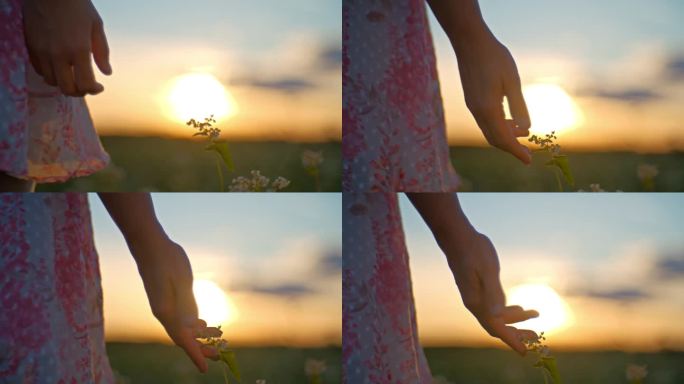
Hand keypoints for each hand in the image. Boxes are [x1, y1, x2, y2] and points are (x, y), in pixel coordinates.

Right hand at [22, 0, 111, 96]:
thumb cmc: (77, 5)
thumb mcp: (96, 26)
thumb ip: (102, 52)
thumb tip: (107, 72)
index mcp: (79, 50)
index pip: (85, 84)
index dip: (94, 90)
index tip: (99, 86)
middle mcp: (59, 55)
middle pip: (67, 89)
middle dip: (79, 92)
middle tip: (86, 86)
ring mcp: (43, 52)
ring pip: (52, 81)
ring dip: (63, 82)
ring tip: (72, 75)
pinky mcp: (31, 47)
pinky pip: (39, 70)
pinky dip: (50, 73)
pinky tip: (58, 66)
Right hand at [131, 236, 220, 371]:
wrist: (152, 246)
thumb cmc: (166, 261)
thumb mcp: (180, 282)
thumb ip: (187, 305)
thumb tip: (193, 328)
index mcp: (165, 312)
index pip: (182, 339)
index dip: (194, 354)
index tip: (205, 368)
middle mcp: (165, 314)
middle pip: (184, 338)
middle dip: (201, 348)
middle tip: (219, 354)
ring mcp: (167, 307)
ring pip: (185, 329)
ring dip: (201, 337)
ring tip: (219, 339)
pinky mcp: (172, 299)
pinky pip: (184, 318)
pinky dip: (196, 325)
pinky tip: (205, 326)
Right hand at [447, 231, 537, 354]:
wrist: (457, 238)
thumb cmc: (473, 251)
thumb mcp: (487, 270)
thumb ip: (493, 293)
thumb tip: (499, 316)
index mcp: (476, 302)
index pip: (496, 328)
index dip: (511, 340)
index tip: (526, 352)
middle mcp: (475, 303)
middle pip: (497, 326)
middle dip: (516, 333)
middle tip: (536, 335)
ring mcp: (475, 297)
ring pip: (496, 317)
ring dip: (515, 320)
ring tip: (535, 314)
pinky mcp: (478, 290)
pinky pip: (494, 308)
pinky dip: (508, 311)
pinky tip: (519, 307)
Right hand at [453, 30, 531, 163]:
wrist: (470, 42)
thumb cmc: (494, 58)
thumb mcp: (512, 81)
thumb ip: (519, 107)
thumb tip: (526, 129)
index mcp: (488, 109)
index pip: (504, 139)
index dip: (517, 152)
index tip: (528, 161)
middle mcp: (478, 112)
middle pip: (494, 139)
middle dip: (511, 147)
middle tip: (527, 153)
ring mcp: (473, 107)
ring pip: (489, 131)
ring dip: (505, 136)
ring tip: (523, 133)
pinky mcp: (472, 100)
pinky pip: (485, 122)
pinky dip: (498, 127)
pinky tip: (509, 120)